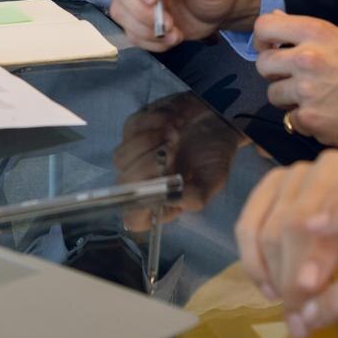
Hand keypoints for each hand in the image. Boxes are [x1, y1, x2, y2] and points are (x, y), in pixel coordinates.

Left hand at [113, 93, 243, 226]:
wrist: (217, 119)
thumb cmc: (214, 153)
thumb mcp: (214, 179)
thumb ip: (195, 196)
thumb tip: (171, 199)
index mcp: (162, 202)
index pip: (134, 218)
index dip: (139, 204)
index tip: (158, 182)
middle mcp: (144, 184)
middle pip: (124, 185)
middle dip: (148, 165)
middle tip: (174, 148)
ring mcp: (134, 157)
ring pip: (121, 157)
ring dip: (148, 142)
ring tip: (175, 133)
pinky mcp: (132, 131)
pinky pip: (129, 130)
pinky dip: (151, 122)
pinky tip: (171, 120)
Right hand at [233, 148, 337, 308]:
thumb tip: (319, 313)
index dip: (320, 251)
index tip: (308, 287)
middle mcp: (331, 166)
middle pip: (297, 223)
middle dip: (292, 276)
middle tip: (298, 318)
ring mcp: (296, 171)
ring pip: (270, 228)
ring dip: (274, 274)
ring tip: (288, 305)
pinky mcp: (270, 181)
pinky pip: (246, 224)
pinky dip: (251, 260)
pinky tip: (267, 286)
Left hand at [254, 13, 337, 151]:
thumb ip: (304, 30)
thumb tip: (273, 17)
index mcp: (316, 32)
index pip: (264, 27)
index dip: (263, 40)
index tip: (271, 50)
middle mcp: (308, 58)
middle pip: (263, 64)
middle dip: (276, 73)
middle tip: (296, 78)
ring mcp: (307, 90)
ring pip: (273, 94)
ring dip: (289, 98)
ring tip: (315, 97)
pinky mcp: (309, 118)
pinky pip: (289, 118)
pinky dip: (303, 120)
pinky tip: (324, 114)